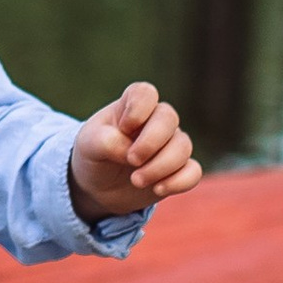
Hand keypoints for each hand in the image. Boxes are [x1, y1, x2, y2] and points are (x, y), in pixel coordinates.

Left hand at [68, 81, 201, 222]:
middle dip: (150, 142)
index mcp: (132, 106)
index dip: (138, 109)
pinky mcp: (179, 170)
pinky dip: (178, 182)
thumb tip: (132, 153)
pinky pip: (193, 172)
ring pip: (183, 146)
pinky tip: (157, 189)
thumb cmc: (94, 156)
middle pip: (168, 118)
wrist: (99, 187)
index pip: (145, 93)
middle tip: (131, 160)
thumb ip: (107, 142)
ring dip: (160, 166)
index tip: (123, 128)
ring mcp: (170, 144)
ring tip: (136, 181)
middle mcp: (156, 121)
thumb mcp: (89, 146)